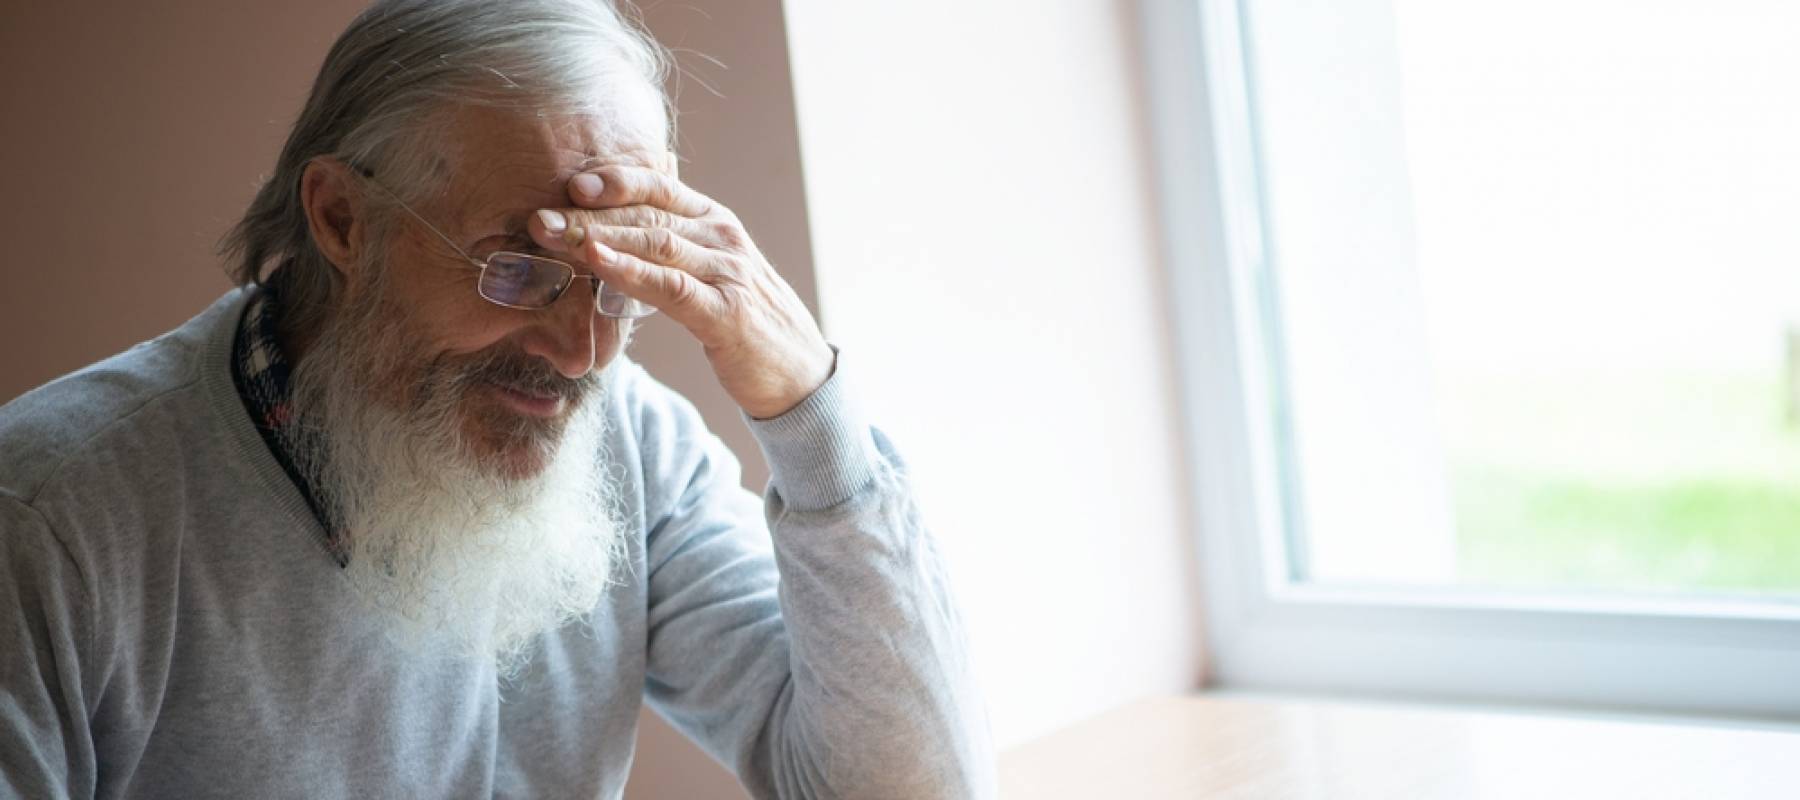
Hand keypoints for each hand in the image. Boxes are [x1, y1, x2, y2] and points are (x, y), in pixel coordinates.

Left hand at [529, 163, 833, 419]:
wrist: (798, 372)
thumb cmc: (743, 321)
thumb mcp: (709, 272)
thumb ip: (671, 244)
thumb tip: (617, 221)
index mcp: (715, 221)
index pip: (659, 186)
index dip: (613, 180)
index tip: (567, 182)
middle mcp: (723, 237)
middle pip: (648, 212)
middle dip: (588, 212)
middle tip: (538, 215)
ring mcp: (727, 272)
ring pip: (655, 242)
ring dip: (598, 237)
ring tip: (552, 235)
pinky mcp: (726, 313)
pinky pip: (670, 286)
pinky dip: (630, 271)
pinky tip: (597, 264)